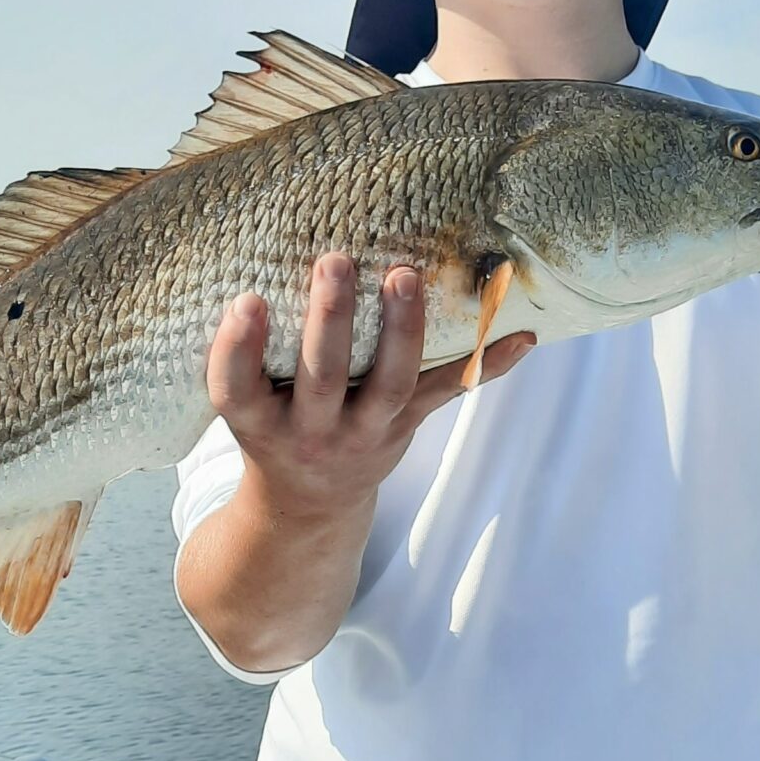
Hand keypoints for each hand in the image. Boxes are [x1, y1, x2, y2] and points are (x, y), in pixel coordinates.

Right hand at [205, 254, 534, 523]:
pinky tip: (523, 337)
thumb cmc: (273, 424)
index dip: (239, 348)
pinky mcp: (405, 426)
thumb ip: (249, 354)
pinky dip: (490, 366)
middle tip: (334, 261)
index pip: (236, 388)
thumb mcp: (247, 400)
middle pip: (321, 377)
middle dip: (329, 319)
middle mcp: (311, 431)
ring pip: (388, 383)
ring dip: (401, 329)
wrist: (309, 502)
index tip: (247, 301)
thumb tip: (259, 258)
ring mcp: (364, 433)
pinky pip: (449, 393)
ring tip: (405, 276)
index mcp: (257, 421)